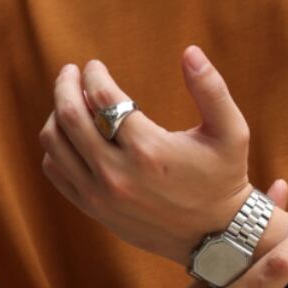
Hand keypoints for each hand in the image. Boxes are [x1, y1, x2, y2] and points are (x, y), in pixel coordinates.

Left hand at [39, 48, 258, 265]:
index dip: (94, 74)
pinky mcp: (95, 210)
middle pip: (69, 116)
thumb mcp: (231, 132)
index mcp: (149, 150)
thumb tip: (190, 51)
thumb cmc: (224, 178)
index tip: (95, 65)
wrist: (214, 236)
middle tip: (70, 72)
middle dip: (65, 85)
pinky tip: (72, 136)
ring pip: (55, 143)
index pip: (102, 97)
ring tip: (70, 102)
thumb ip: (212, 89)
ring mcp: (101, 195)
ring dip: (56, 114)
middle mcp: (118, 174)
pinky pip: (55, 172)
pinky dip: (56, 148)